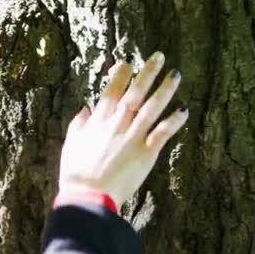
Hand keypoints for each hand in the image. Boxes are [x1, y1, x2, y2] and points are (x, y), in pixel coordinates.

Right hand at [58, 52, 187, 207]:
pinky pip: (162, 132)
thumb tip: (85, 109)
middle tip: (159, 56)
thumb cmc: (76, 174)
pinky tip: (184, 110)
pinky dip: (174, 121)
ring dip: (165, 90)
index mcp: (98, 121)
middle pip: (135, 93)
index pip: (111, 91)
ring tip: (175, 75)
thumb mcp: (70, 145)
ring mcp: (133, 137)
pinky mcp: (146, 153)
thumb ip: (78, 125)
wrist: (89, 196)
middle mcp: (117, 124)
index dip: (121, 75)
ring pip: (152, 107)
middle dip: (147, 73)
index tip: (128, 62)